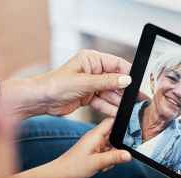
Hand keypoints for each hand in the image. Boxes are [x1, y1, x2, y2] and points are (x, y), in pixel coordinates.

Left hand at [0, 50, 131, 118]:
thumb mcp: (85, 82)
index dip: (129, 74)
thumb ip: (107, 82)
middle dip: (126, 91)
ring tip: (130, 109)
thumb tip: (126, 80)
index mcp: (92, 60)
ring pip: (110, 93)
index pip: (116, 64)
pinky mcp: (88, 97)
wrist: (40, 100)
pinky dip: (110, 108)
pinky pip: (103, 102)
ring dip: (119, 102)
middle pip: (116, 80)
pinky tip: (118, 114)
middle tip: (139, 99)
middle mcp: (93, 71)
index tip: (139, 83)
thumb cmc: (56, 85)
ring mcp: (91, 85)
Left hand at [11, 118, 131, 177]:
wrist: (60, 174)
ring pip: (112, 147)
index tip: (132, 132)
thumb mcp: (97, 163)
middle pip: (115, 136)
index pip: (112, 121)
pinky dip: (107, 160)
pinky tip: (101, 167)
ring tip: (103, 165)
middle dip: (118, 148)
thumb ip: (114, 158)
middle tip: (113, 158)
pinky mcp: (94, 151)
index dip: (123, 124)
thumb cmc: (72, 167)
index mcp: (95, 135)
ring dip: (112, 156)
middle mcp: (96, 137)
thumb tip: (129, 154)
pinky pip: (107, 153)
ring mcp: (95, 144)